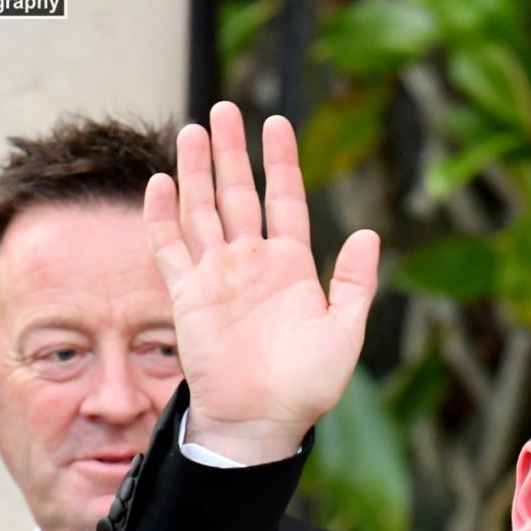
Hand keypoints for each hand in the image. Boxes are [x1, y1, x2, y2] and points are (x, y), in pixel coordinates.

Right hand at [144, 100, 379, 463]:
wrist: (263, 421)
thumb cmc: (308, 386)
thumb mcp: (346, 330)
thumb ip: (355, 282)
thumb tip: (369, 234)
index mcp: (292, 267)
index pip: (284, 200)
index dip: (279, 162)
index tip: (276, 123)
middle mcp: (252, 264)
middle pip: (238, 194)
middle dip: (231, 152)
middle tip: (226, 109)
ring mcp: (217, 276)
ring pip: (202, 210)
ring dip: (195, 171)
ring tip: (192, 130)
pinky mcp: (187, 295)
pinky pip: (170, 247)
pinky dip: (163, 216)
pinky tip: (161, 183)